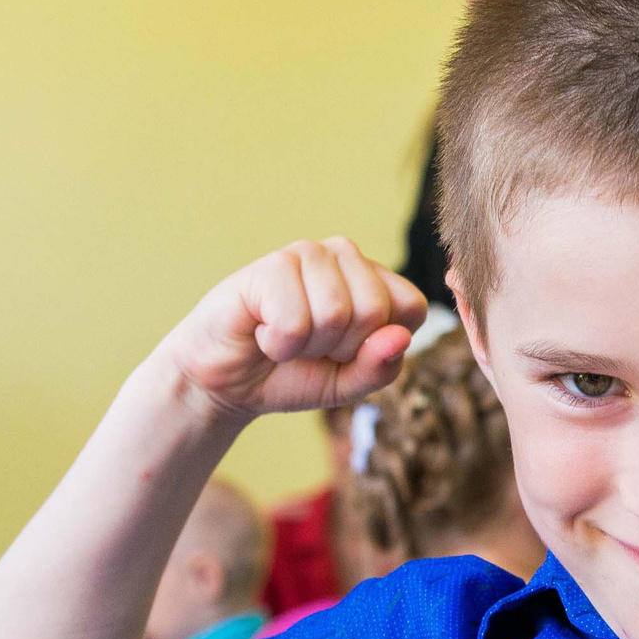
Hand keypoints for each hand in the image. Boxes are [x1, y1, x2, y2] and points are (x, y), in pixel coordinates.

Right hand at [159, 238, 428, 421]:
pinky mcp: (272, 264)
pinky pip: (296, 321)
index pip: (411, 308)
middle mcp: (345, 256)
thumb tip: (399, 338)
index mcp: (375, 279)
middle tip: (308, 347)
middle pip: (375, 311)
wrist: (226, 381)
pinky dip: (278, 344)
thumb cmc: (290, 373)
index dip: (378, 347)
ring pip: (337, 314)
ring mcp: (308, 254)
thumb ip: (381, 367)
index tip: (344, 354)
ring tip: (284, 338)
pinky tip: (263, 331)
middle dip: (339, 349)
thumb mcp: (347, 384)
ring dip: (306, 346)